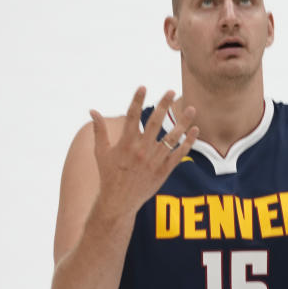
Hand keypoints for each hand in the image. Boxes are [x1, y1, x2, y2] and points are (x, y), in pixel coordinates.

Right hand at [89, 87, 198, 218]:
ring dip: (183, 123)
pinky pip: (178, 154)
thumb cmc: (109, 175)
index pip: (131, 117)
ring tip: (192, 109)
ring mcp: (153, 161)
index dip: (137, 101)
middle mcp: (140, 150)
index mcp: (125, 143)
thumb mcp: (101, 152)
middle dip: (163, 106)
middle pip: (154, 123)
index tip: (143, 87)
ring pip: (171, 138)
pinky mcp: (163, 171)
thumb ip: (99, 130)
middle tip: (171, 91)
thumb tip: (92, 110)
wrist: (119, 202)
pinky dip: (188, 143)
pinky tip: (195, 130)